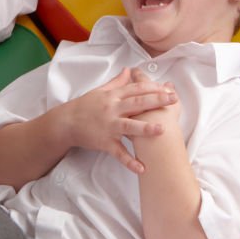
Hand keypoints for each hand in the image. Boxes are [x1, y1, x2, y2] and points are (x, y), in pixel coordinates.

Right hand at [59, 68, 176, 172]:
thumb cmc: (84, 106)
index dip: (153, 88)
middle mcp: (112, 109)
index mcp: (113, 96)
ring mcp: (108, 125)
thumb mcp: (100, 91)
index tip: (169, 88)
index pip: (136, 89)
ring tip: (162, 130)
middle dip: (157, 101)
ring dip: (146, 128)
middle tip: (174, 100)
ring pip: (129, 126)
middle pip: (137, 103)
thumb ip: (117, 82)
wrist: (65, 122)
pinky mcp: (104, 142)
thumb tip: (129, 70)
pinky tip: (142, 168)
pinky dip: (129, 161)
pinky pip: (118, 152)